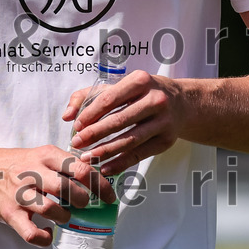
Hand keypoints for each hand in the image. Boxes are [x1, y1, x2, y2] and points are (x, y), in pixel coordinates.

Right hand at [0, 144, 116, 246]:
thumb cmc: (20, 164)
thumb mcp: (43, 155)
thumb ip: (66, 166)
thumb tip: (99, 181)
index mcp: (46, 155)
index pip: (80, 168)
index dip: (99, 185)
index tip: (109, 197)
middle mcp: (32, 172)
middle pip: (66, 188)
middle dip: (82, 200)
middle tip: (83, 204)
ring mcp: (19, 194)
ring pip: (50, 210)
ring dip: (64, 217)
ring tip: (64, 216)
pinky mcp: (9, 213)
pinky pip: (31, 233)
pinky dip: (44, 238)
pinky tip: (48, 234)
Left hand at [61, 71, 186, 175]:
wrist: (181, 103)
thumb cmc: (141, 94)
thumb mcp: (119, 87)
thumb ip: (88, 96)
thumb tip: (67, 116)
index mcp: (140, 81)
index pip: (109, 99)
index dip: (90, 114)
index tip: (76, 126)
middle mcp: (155, 99)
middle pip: (119, 120)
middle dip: (94, 134)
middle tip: (77, 143)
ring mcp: (163, 121)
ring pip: (130, 140)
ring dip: (106, 151)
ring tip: (87, 158)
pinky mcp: (167, 140)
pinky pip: (140, 154)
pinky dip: (121, 163)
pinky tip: (105, 168)